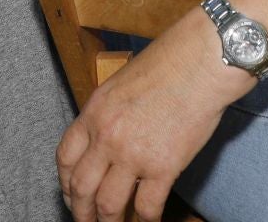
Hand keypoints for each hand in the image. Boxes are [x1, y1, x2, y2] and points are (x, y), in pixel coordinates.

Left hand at [56, 21, 245, 221]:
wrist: (202, 62)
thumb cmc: (170, 62)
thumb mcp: (122, 81)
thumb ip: (109, 112)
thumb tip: (106, 136)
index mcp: (94, 112)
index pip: (65, 157)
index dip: (65, 183)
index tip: (71, 194)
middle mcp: (107, 136)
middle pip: (81, 187)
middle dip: (81, 212)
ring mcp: (133, 154)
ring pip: (108, 205)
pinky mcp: (163, 167)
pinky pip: (146, 207)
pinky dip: (145, 221)